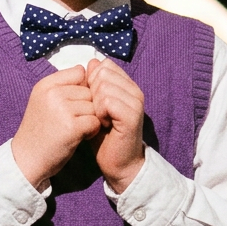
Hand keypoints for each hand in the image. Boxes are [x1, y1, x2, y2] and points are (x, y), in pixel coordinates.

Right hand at [11, 66, 100, 187]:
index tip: (75, 102)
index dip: (83, 86)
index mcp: (45, 84)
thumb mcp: (43, 101)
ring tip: (76, 129)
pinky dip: (92, 131)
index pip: (79, 71)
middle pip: (89, 90)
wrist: (26, 159)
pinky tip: (81, 137)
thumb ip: (64, 87)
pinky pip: (96, 121)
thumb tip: (92, 74)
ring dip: (91, 118)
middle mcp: (52, 93)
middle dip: (88, 105)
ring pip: (95, 106)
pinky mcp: (72, 127)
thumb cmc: (39, 130)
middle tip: (75, 120)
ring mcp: (62, 109)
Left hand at [86, 58, 145, 193]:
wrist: (118, 163)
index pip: (104, 65)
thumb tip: (91, 62)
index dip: (92, 80)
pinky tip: (104, 124)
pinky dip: (100, 113)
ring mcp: (136, 102)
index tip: (94, 101)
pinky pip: (107, 101)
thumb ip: (93, 83)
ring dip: (95, 104)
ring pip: (104, 86)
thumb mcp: (95, 105)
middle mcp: (134, 90)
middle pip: (103, 72)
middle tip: (97, 112)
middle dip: (92, 91)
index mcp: (127, 85)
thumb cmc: (104, 135)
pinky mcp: (132, 115)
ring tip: (100, 118)